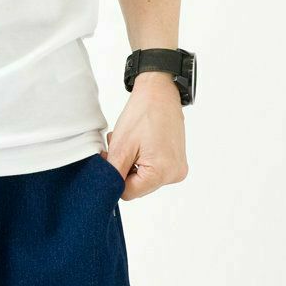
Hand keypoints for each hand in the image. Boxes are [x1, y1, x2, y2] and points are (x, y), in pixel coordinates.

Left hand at [102, 72, 187, 199]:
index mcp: (162, 173)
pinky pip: (153, 170)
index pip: (128, 193)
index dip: (115, 177)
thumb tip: (107, 190)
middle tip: (120, 147)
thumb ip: (113, 173)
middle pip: (138, 187)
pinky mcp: (177, 162)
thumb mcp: (121, 146)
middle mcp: (174, 175)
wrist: (160, 93)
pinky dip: (142, 161)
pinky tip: (140, 145)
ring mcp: (177, 169)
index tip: (111, 158)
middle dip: (124, 170)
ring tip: (131, 144)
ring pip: (144, 179)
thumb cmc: (142, 114)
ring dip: (132, 165)